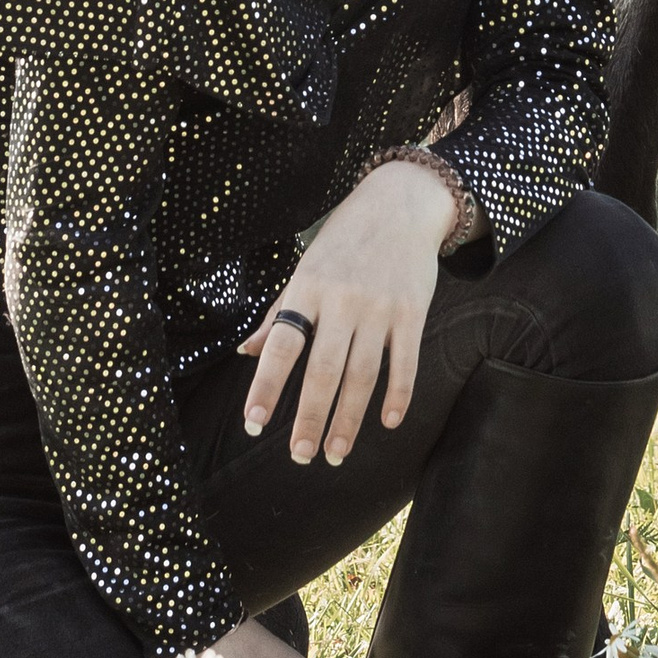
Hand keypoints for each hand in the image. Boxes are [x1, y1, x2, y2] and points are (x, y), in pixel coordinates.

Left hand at [238, 158, 457, 461]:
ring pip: (362, 374)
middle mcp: (342, 300)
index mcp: (308, 288)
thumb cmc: (345, 239)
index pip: (282, 344)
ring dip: (349, 419)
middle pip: (323, 370)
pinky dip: (398, 395)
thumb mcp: (305, 268)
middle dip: (310, 417)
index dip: (267, 385)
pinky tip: (387, 422)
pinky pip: (405, 361)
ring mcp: (379, 307)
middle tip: (301, 455)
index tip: (255, 422)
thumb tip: (246, 353)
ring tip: (335, 452)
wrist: (401, 202)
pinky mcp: (412, 311)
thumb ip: (277, 313)